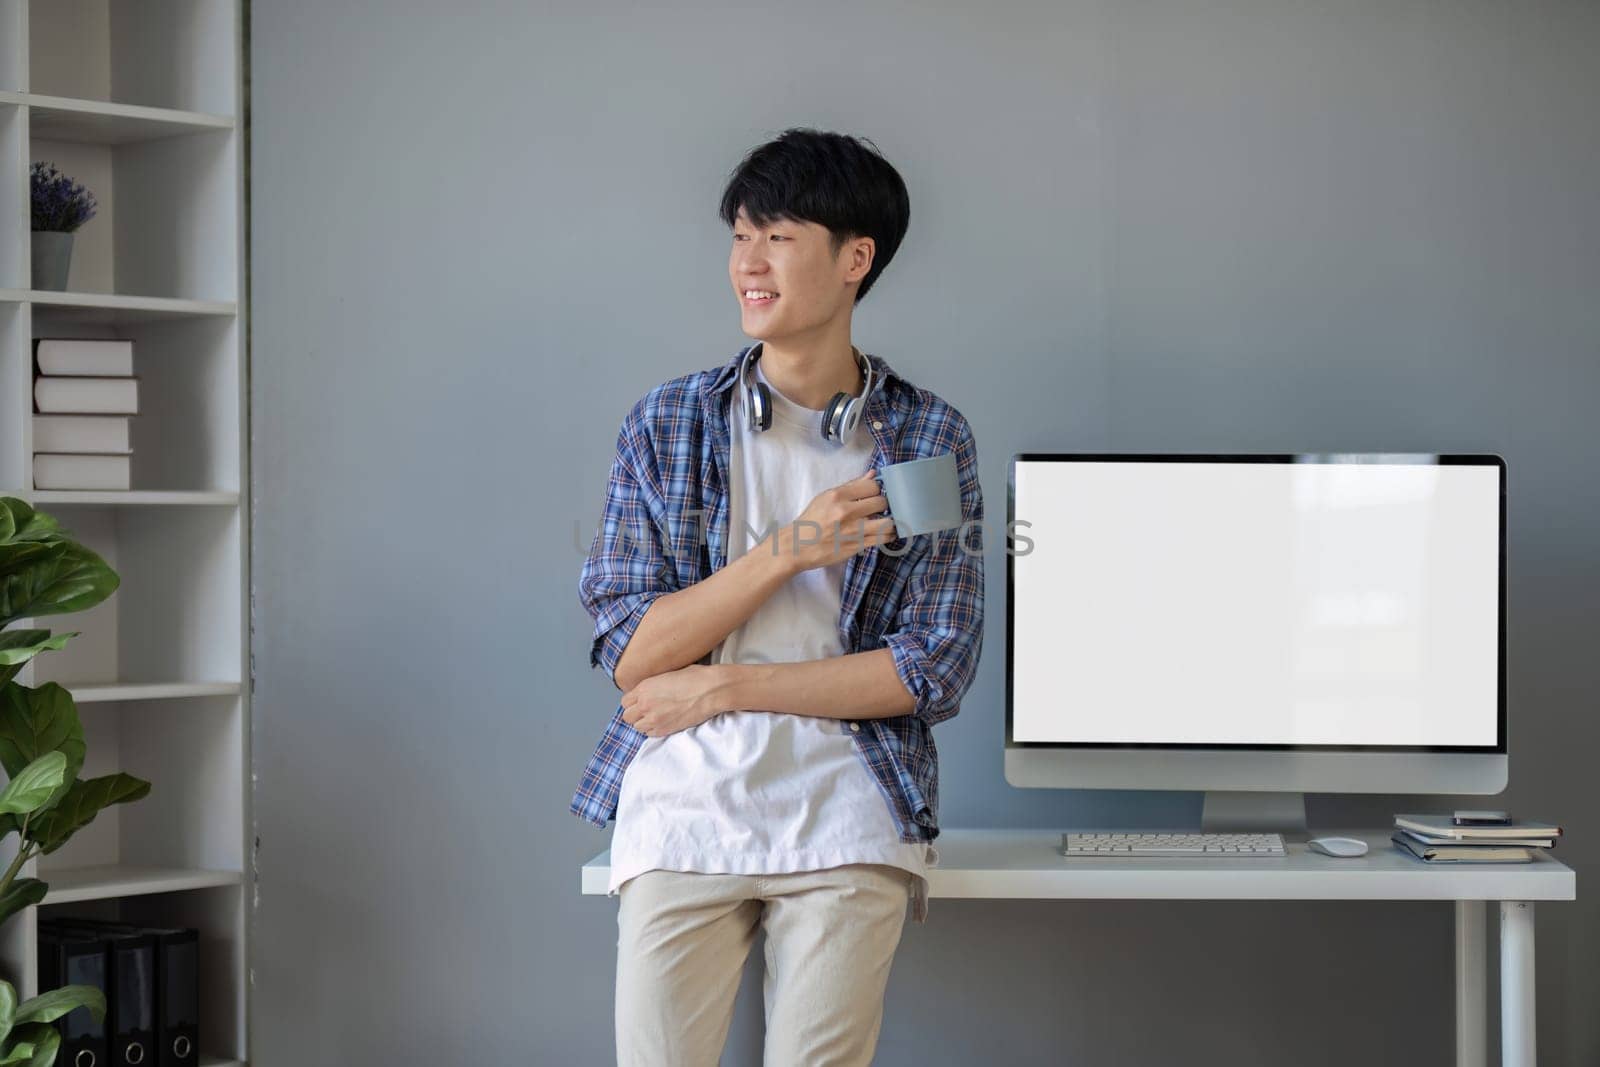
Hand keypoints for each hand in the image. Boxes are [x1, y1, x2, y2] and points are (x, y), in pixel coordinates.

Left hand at [620, 663, 731, 737]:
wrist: (711, 691)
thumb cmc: (695, 678)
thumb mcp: (668, 675)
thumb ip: (654, 686)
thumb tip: (652, 690)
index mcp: (645, 688)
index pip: (625, 701)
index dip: (633, 702)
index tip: (640, 702)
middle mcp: (645, 704)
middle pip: (627, 716)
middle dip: (635, 714)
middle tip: (647, 711)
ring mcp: (654, 719)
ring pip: (637, 727)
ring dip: (644, 723)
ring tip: (656, 717)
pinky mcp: (665, 730)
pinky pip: (649, 734)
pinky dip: (653, 730)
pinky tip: (663, 722)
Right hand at [768, 469, 898, 574]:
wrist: (797, 545)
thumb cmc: (811, 520)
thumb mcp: (826, 497)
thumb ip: (851, 486)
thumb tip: (873, 474)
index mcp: (838, 496)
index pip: (872, 486)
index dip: (876, 490)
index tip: (873, 495)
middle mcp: (847, 512)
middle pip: (881, 502)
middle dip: (882, 505)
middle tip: (877, 509)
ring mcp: (853, 531)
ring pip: (887, 522)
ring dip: (889, 521)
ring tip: (884, 521)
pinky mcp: (857, 546)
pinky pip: (883, 539)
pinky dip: (888, 535)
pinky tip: (887, 533)